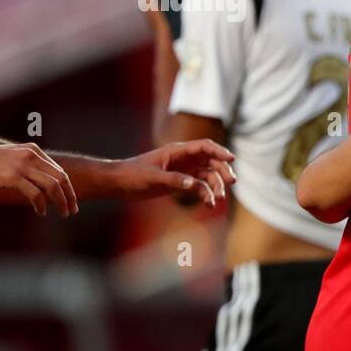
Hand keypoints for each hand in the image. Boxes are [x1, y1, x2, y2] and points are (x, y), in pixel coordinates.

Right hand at [0, 142, 77, 215]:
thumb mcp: (13, 158)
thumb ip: (30, 165)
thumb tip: (47, 182)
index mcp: (34, 150)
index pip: (59, 171)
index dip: (68, 188)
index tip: (71, 200)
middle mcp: (31, 155)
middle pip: (60, 178)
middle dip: (69, 196)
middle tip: (72, 210)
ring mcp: (22, 165)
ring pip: (52, 186)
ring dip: (61, 202)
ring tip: (63, 213)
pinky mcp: (12, 177)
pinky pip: (35, 194)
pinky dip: (42, 204)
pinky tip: (41, 211)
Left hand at [112, 139, 236, 205]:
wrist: (118, 183)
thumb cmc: (132, 175)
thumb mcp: (152, 178)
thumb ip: (174, 180)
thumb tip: (195, 184)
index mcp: (177, 151)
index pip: (205, 146)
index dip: (220, 151)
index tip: (232, 159)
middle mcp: (184, 159)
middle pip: (212, 160)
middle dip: (223, 171)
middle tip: (232, 182)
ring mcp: (184, 170)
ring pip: (209, 174)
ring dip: (216, 186)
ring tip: (218, 200)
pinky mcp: (181, 181)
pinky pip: (200, 186)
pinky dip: (206, 194)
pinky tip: (208, 204)